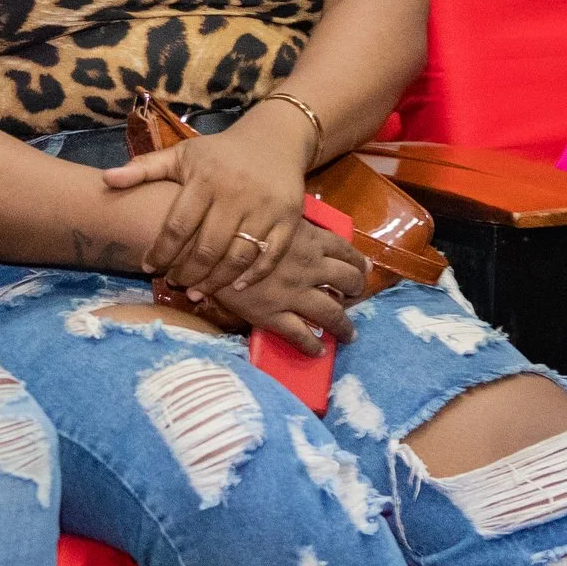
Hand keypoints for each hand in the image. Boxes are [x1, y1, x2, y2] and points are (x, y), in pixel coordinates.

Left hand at [105, 105, 312, 296]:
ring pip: (238, 256)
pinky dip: (253, 275)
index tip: (148, 267)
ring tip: (199, 293)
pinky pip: (270, 255)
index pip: (177, 225)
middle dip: (188, 272)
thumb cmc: (219, 153)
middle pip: (208, 247)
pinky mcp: (289, 218)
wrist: (275, 140)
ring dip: (217, 281)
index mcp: (205, 179)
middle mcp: (235, 194)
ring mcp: (265, 208)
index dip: (160, 251)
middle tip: (176, 284)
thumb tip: (105, 179)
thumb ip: (144, 168)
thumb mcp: (182, 155)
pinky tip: (235, 287)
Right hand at [204, 221, 368, 355]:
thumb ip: (288, 222)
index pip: (345, 250)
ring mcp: (293, 293)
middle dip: (356, 290)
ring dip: (345, 325)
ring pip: (332, 313)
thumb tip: (298, 226)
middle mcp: (309, 266)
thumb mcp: (269, 214)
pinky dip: (314, 346)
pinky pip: (301, 335)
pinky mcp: (273, 314)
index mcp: (308, 238)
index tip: (364, 268)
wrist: (202, 243)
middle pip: (347, 280)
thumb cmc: (233, 223)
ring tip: (349, 334)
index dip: (357, 261)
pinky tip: (319, 351)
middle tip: (356, 296)